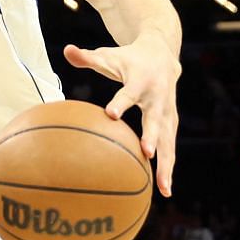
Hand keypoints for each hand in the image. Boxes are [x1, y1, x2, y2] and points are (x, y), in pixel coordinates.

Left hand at [63, 32, 180, 194]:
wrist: (163, 54)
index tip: (111, 114)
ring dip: (167, 164)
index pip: (128, 93)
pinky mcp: (171, 123)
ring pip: (169, 141)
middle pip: (155, 120)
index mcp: (140, 81)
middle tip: (146, 152)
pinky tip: (164, 190)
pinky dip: (168, 167)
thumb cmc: (128, 59)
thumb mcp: (109, 56)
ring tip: (164, 189)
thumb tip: (67, 49)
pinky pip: (170, 147)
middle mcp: (158, 98)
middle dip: (151, 136)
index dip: (120, 102)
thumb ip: (88, 57)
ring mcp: (167, 112)